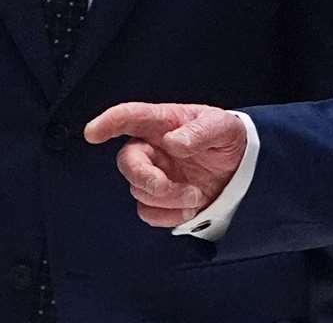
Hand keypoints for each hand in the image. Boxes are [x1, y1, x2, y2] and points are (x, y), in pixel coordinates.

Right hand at [84, 103, 247, 228]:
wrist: (239, 168)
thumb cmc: (225, 138)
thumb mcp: (223, 126)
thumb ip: (201, 131)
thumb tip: (174, 142)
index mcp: (163, 123)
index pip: (130, 117)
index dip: (108, 122)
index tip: (92, 133)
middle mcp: (153, 148)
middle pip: (127, 162)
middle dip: (146, 178)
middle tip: (168, 186)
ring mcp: (154, 174)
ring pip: (139, 191)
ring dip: (168, 198)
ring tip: (196, 194)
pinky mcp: (158, 199)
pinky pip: (148, 212)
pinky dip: (169, 215)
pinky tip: (189, 207)